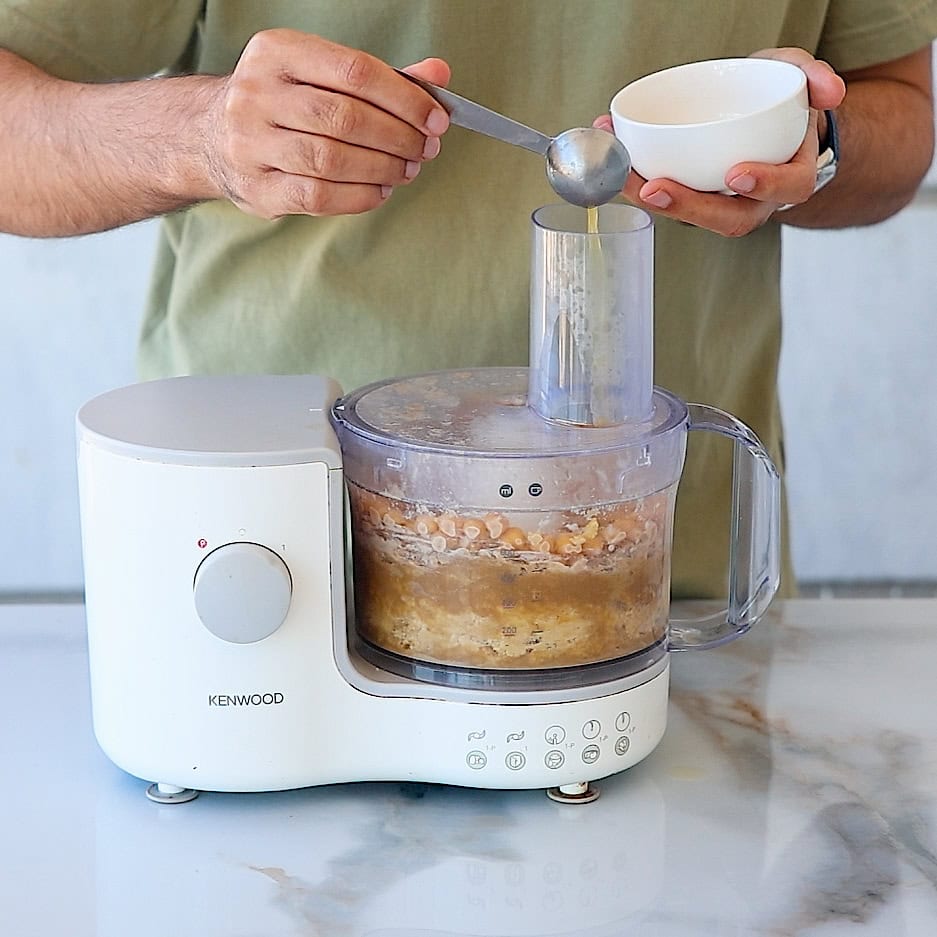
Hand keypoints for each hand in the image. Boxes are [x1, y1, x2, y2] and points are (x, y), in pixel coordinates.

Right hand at [204, 30, 451, 218]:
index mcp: (277, 51)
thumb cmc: (283, 103)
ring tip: (407, 171)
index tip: (436, 119)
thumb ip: (379, 78)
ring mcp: (251, 143)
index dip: (404, 98)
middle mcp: (257, 93)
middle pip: (345, 117)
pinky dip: (359, 197)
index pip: (354, 71)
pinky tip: (380, 191)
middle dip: (398, 137)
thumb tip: (439, 75)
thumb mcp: (321, 75)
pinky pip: (318, 196)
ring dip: (382, 168)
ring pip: (332, 159)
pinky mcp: (256, 187)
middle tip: (426, 150)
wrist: (208, 135)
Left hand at [595, 48, 845, 236]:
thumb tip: (830, 90)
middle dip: (688, 207)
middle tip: (653, 187)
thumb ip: (814, 78)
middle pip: (726, 218)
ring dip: (648, 198)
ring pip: (687, 214)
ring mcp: (718, 202)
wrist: (758, 118)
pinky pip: (663, 195)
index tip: (736, 173)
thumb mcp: (798, 81)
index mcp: (790, 176)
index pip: (786, 189)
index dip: (763, 184)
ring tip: (618, 172)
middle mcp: (754, 199)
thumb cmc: (778, 104)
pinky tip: (610, 151)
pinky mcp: (687, 194)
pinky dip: (634, 176)